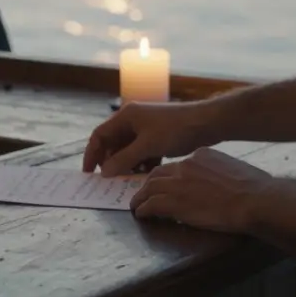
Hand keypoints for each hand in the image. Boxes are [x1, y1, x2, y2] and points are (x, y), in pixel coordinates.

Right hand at [84, 99, 222, 176]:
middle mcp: (133, 120)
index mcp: (126, 116)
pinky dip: (140, 162)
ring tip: (128, 179)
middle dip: (110, 161)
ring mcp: (146, 128)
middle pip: (113, 143)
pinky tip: (145, 174)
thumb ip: (124, 159)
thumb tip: (104, 173)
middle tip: (110, 180)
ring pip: (128, 149)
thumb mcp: (147, 146)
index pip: (99, 135)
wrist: (206, 123)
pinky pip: (142, 151)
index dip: (91, 154)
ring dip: (126, 164)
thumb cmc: (175, 130)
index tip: (89, 173)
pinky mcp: (157, 136)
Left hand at [129, 147, 273, 233]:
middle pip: (159, 173)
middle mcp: (186, 165)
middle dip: (150, 183)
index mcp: (202, 155)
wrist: (254, 199)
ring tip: (137, 205)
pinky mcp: (173, 201)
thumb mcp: (234, 170)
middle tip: (144, 193)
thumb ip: (219, 173)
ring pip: (150, 187)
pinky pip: (151, 204)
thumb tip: (219, 184)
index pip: (178, 165)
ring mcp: (178, 183)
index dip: (170, 176)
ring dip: (141, 197)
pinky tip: (141, 214)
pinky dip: (143, 209)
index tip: (168, 184)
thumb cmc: (254, 188)